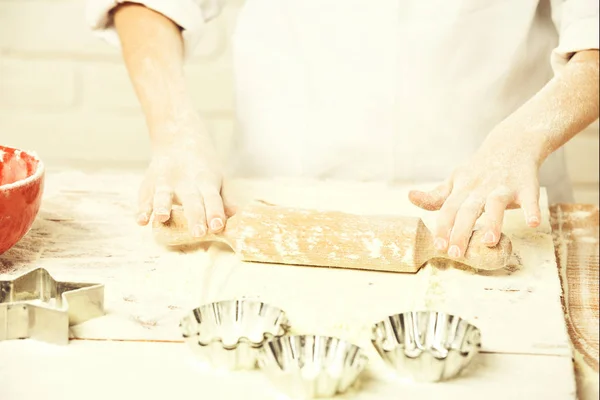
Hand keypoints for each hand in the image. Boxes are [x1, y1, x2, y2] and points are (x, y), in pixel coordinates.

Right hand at [136, 121, 230, 237]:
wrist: (179, 137)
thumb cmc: (203, 167)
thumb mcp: (219, 178)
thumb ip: (226, 198)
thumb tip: (237, 215)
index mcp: (206, 182)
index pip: (212, 198)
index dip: (215, 212)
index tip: (217, 226)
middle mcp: (186, 182)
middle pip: (191, 201)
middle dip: (194, 217)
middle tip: (198, 233)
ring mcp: (166, 182)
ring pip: (164, 196)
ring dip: (163, 207)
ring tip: (162, 218)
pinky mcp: (149, 184)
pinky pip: (144, 198)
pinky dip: (142, 208)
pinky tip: (141, 221)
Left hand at [408, 137, 542, 258]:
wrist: (512, 143)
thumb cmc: (479, 169)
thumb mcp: (455, 180)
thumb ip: (436, 196)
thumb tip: (410, 197)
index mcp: (462, 189)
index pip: (448, 209)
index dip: (443, 227)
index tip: (438, 245)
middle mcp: (480, 188)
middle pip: (468, 210)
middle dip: (461, 231)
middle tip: (455, 253)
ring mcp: (503, 187)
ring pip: (496, 205)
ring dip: (493, 222)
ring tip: (489, 241)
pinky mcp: (526, 186)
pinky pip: (529, 199)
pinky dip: (532, 210)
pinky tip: (533, 223)